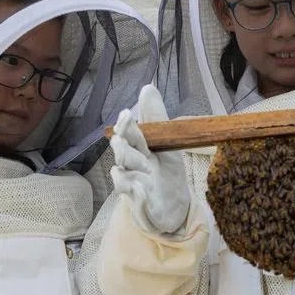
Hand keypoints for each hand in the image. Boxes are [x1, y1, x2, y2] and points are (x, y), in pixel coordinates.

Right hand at [110, 85, 190, 233]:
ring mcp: (131, 184)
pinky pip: (132, 198)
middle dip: (124, 146)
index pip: (129, 132)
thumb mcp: (168, 143)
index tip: (127, 114)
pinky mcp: (137, 204)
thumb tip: (147, 87)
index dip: (127, 125)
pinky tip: (142, 189)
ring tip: (143, 166)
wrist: (173, 206)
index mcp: (138, 146)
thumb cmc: (166, 171)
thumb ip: (156, 118)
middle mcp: (130, 163)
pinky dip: (136, 193)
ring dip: (132, 169)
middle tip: (124, 140)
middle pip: (122, 152)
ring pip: (123, 174)